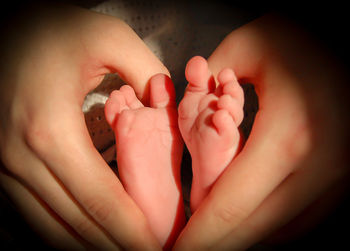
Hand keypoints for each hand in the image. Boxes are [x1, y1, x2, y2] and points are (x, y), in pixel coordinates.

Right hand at [0, 3, 168, 249]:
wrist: (3, 26)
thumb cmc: (50, 28)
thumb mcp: (109, 39)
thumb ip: (148, 75)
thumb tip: (167, 108)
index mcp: (51, 132)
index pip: (102, 202)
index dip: (133, 233)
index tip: (157, 248)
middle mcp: (21, 158)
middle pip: (76, 223)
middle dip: (116, 245)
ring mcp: (5, 165)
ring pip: (50, 226)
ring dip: (88, 244)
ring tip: (122, 248)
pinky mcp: (2, 163)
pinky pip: (31, 212)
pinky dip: (61, 229)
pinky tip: (83, 235)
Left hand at [174, 14, 349, 249]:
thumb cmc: (304, 40)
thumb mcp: (247, 50)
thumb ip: (205, 88)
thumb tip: (184, 118)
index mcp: (285, 139)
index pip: (229, 206)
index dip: (199, 236)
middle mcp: (317, 169)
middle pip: (254, 228)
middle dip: (215, 241)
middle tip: (188, 246)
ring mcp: (337, 178)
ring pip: (280, 229)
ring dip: (242, 233)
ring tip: (212, 229)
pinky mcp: (342, 178)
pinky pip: (302, 218)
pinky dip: (270, 223)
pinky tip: (250, 214)